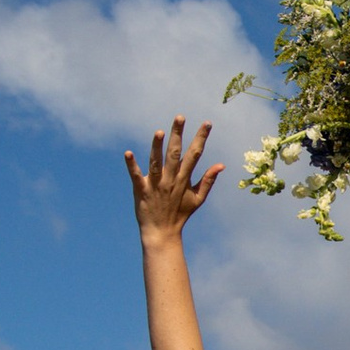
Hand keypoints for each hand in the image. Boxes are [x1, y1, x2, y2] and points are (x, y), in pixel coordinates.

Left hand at [126, 118, 221, 237]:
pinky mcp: (141, 190)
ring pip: (157, 162)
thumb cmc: (180, 214)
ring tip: (159, 132)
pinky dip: (131, 165)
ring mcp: (156, 184)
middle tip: (180, 117)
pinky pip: (136, 176)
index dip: (201, 138)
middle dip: (178, 134)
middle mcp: (170, 179)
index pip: (195, 154)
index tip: (207, 123)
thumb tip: (221, 165)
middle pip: (175, 153)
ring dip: (157, 148)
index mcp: (184, 179)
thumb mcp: (198, 198)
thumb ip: (208, 180)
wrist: (162, 232)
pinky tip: (128, 153)